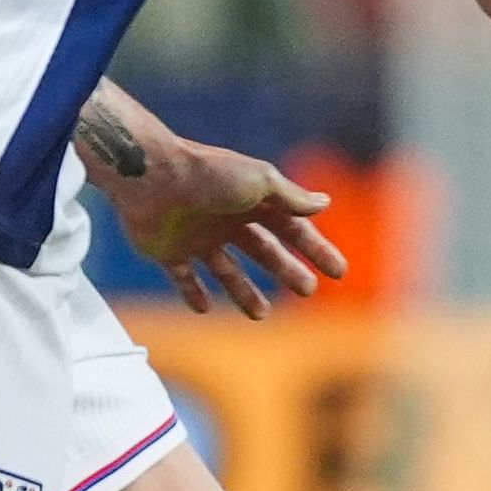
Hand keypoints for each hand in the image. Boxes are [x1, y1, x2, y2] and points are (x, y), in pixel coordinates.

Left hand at [91, 134, 348, 318]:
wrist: (152, 178)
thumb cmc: (209, 176)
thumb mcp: (260, 181)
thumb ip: (291, 197)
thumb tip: (326, 203)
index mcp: (251, 200)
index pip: (292, 229)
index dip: (316, 250)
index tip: (338, 272)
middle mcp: (226, 218)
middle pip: (264, 251)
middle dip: (286, 271)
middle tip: (307, 291)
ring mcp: (197, 236)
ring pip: (226, 271)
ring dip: (244, 292)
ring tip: (261, 314)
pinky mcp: (169, 251)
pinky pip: (183, 278)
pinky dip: (193, 293)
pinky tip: (206, 308)